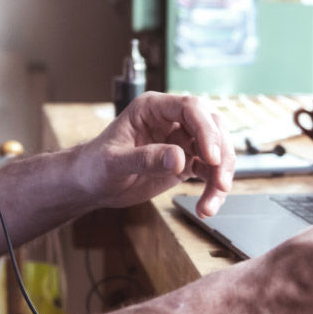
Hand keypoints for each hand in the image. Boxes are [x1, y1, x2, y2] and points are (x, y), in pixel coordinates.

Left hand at [72, 92, 234, 213]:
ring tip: (211, 203)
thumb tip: (178, 158)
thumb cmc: (95, 165)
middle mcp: (171, 120)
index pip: (190, 107)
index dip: (206, 129)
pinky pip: (209, 171)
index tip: (211, 157)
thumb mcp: (114, 162)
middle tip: (220, 183)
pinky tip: (207, 206)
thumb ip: (145, 158)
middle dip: (221, 154)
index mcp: (152, 108)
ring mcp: (180, 140)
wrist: (91, 183)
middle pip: (212, 126)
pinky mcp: (184, 162)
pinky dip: (213, 188)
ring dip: (221, 176)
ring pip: (216, 150)